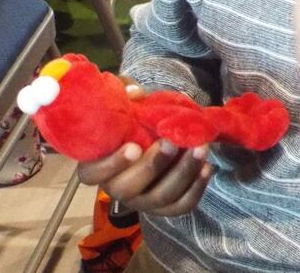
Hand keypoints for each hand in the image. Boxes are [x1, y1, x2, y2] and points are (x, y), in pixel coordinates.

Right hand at [74, 78, 213, 216]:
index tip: (133, 147)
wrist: (152, 137)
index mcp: (95, 166)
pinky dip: (196, 188)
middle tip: (172, 142)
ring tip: (200, 148)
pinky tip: (207, 167)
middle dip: (154, 166)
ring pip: (161, 197)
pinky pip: (181, 205)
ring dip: (183, 173)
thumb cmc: (132, 121)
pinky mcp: (165, 206)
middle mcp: (116, 189)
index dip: (111, 164)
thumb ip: (125, 94)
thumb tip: (135, 93)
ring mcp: (141, 201)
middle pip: (129, 189)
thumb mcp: (124, 103)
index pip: (92, 174)